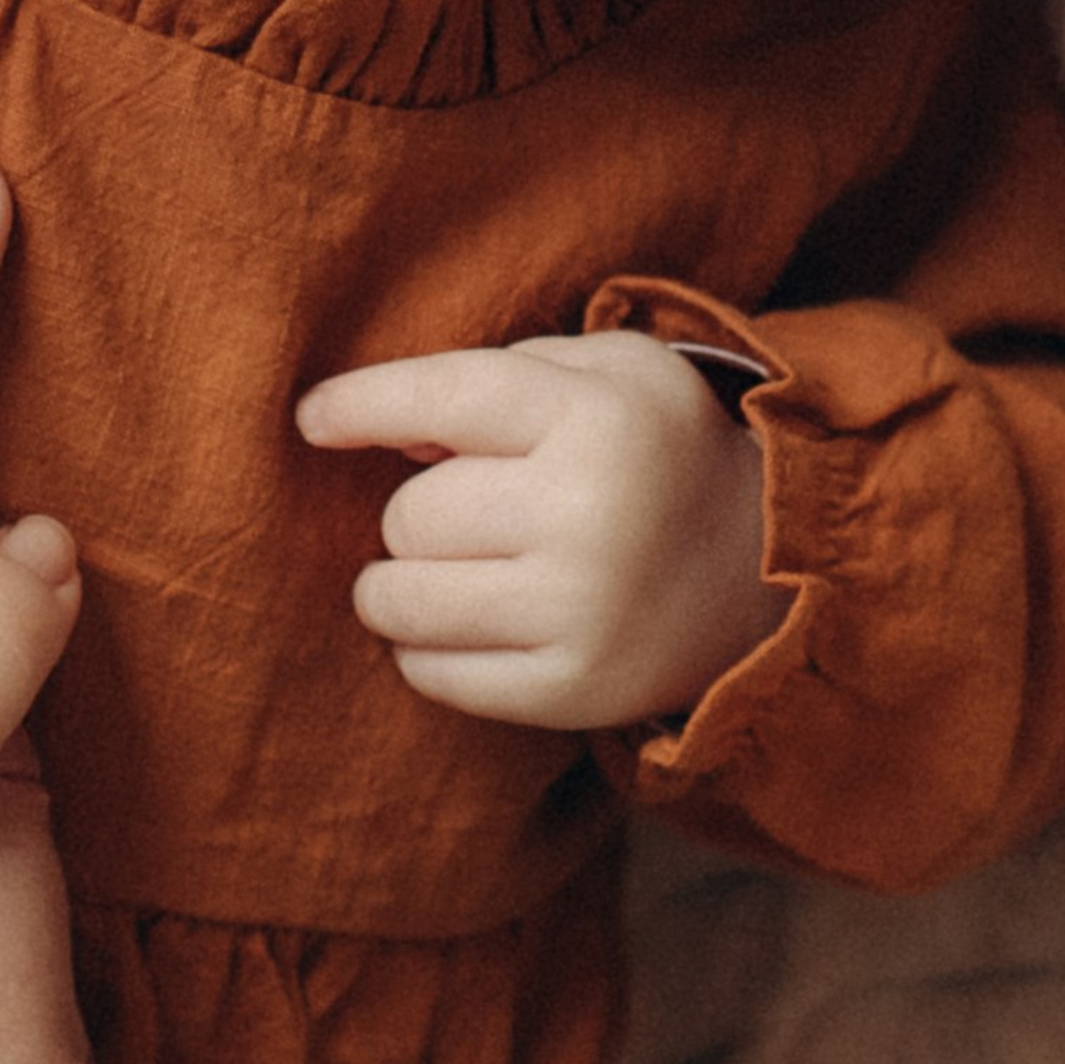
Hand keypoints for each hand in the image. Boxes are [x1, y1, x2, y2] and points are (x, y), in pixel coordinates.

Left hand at [297, 331, 779, 729]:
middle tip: (465, 506)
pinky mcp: (568, 692)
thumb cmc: (648, 448)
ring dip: (398, 580)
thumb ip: (494, 376)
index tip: (311, 418)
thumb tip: (385, 436)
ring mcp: (578, 614)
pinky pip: (432, 674)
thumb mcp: (598, 371)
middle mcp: (586, 516)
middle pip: (411, 513)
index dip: (362, 406)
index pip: (442, 399)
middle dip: (415, 507)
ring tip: (444, 564)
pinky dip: (424, 646)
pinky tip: (470, 618)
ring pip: (403, 598)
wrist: (754, 569)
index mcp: (594, 418)